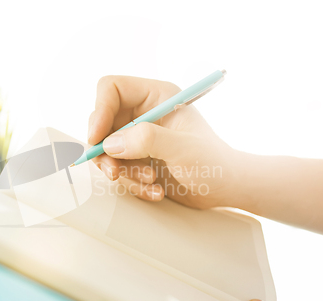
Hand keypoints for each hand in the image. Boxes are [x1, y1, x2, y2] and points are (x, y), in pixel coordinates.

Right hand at [88, 75, 241, 208]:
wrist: (226, 188)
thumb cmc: (213, 162)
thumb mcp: (183, 149)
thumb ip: (146, 140)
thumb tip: (109, 143)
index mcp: (156, 96)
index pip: (112, 89)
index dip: (99, 111)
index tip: (97, 139)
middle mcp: (143, 112)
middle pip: (102, 122)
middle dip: (107, 151)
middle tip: (115, 172)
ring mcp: (138, 136)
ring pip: (107, 149)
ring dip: (123, 171)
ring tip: (150, 181)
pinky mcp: (137, 157)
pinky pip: (118, 167)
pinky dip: (131, 182)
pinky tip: (155, 190)